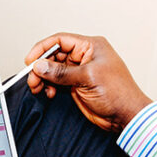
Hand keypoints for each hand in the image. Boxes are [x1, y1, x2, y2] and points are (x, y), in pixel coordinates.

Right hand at [25, 32, 152, 131]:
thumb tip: (40, 66)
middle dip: (41, 67)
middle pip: (54, 55)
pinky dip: (49, 86)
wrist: (126, 115)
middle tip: (32, 78)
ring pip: (53, 70)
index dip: (43, 49)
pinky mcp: (76, 84)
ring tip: (38, 87)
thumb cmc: (118, 93)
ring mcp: (80, 71)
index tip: (30, 60)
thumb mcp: (87, 78)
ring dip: (43, 78)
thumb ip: (61, 72)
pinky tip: (49, 93)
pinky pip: (57, 81)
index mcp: (91, 46)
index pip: (60, 40)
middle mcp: (84, 56)